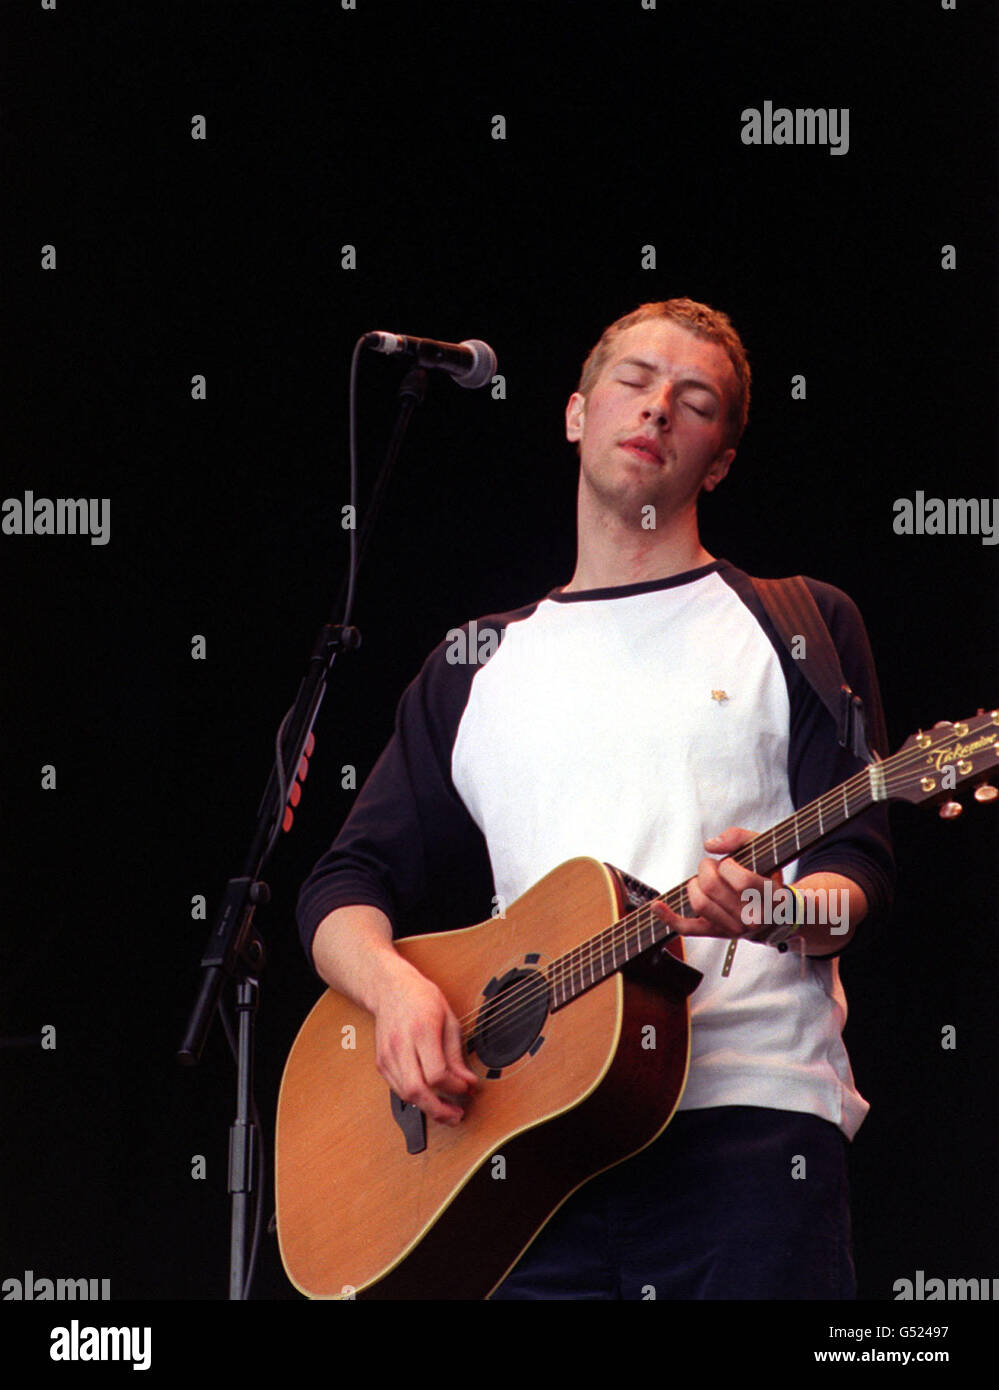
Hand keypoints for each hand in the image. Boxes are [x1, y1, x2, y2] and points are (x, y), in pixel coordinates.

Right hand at [371, 959, 477, 1126]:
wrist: (389, 988)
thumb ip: (457, 1054)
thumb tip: (467, 1082)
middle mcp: (400, 1045)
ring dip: (428, 1108)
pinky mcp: (381, 1063)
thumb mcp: (449, 1019)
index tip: (466, 1087)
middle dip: (438, 1110)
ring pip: (405, 1095)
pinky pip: (398, 1090)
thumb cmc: (421, 998)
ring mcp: (387, 1055)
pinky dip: (415, 1097)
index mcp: (421, 1031)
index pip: (436, 1073)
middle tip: (456, 1116)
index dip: (454, 1087)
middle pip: (416, 1090)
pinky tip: (429, 1097)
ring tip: (447, 1111)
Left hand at [650, 825, 785, 940]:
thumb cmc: (768, 876)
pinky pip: (688, 928)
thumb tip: (710, 845)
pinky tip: (656, 905)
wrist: (778, 913)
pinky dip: (669, 917)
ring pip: (699, 904)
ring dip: (695, 884)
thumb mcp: (765, 849)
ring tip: (706, 880)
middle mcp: (753, 918)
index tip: (730, 863)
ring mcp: (734, 929)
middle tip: (714, 866)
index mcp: (769, 897)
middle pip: (712, 888)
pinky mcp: (716, 933)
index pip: (740, 881)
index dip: (728, 866)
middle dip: (706, 869)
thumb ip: (740, 837)